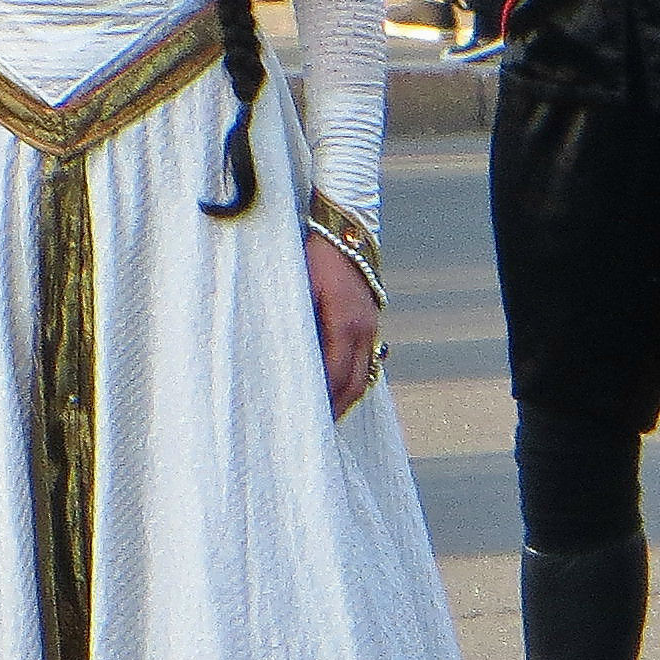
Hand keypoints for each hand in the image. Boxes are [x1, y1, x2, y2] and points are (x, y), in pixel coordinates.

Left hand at [307, 236, 381, 415]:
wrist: (344, 229)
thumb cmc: (314, 257)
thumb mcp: (300, 288)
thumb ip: (298, 325)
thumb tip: (288, 361)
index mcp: (345, 322)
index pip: (335, 374)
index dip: (321, 400)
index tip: (302, 418)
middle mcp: (363, 328)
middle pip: (354, 383)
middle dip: (336, 409)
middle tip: (314, 430)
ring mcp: (371, 325)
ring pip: (365, 375)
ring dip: (347, 398)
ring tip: (327, 416)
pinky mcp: (371, 320)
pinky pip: (367, 360)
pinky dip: (355, 380)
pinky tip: (340, 389)